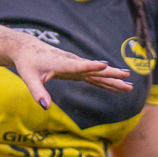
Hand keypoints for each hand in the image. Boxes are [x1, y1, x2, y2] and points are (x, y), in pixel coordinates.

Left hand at [10, 34, 131, 109]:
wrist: (28, 49)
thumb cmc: (27, 63)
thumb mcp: (29, 78)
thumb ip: (38, 93)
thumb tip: (45, 107)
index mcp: (62, 63)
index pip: (79, 65)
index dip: (91, 66)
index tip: (106, 64)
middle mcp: (73, 63)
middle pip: (95, 70)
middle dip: (111, 74)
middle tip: (127, 78)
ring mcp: (76, 66)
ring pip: (98, 74)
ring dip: (113, 79)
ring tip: (129, 85)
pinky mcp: (77, 69)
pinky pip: (94, 77)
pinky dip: (106, 82)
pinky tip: (117, 86)